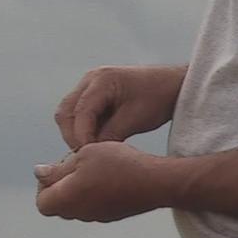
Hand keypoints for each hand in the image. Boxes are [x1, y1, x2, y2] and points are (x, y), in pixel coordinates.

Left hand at [33, 142, 164, 222]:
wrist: (155, 182)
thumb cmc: (119, 165)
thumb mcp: (83, 155)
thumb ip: (58, 168)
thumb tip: (39, 173)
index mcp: (67, 199)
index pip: (42, 202)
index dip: (44, 185)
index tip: (58, 166)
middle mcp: (80, 213)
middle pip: (59, 205)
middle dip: (61, 185)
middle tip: (75, 164)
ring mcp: (97, 217)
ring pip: (77, 205)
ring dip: (78, 188)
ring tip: (93, 166)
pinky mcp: (112, 215)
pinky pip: (94, 205)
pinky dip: (94, 192)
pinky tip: (109, 174)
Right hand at [53, 65, 185, 149]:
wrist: (171, 86)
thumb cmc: (158, 99)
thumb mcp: (135, 120)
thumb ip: (110, 136)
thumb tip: (89, 153)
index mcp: (102, 80)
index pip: (80, 113)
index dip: (81, 137)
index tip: (88, 157)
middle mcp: (90, 79)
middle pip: (66, 112)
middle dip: (73, 137)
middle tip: (86, 157)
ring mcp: (89, 86)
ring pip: (68, 114)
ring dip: (75, 134)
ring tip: (92, 151)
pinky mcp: (93, 94)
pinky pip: (78, 114)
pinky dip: (83, 130)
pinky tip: (97, 143)